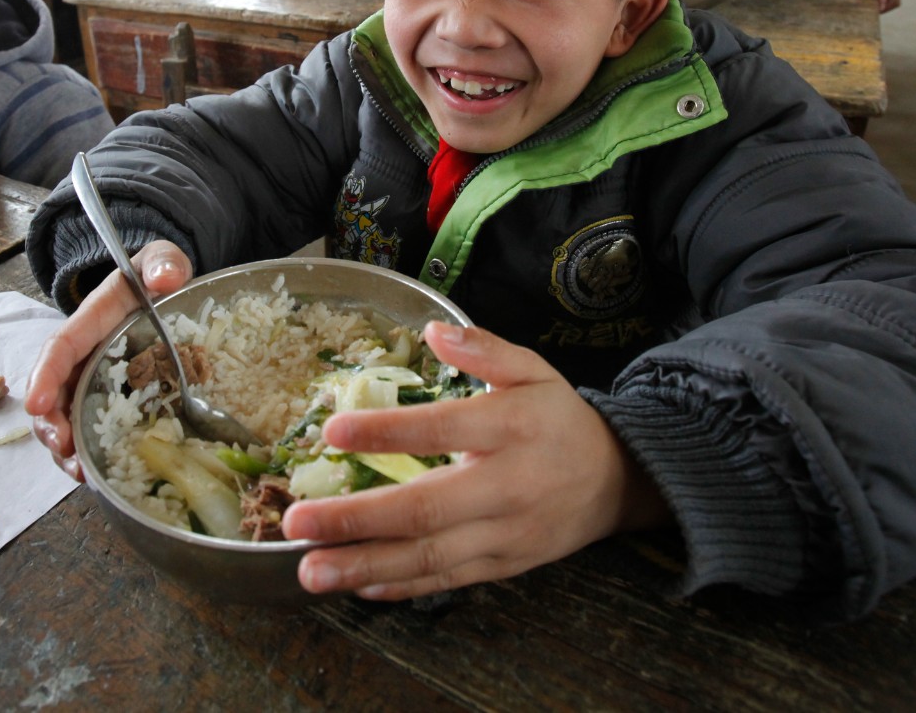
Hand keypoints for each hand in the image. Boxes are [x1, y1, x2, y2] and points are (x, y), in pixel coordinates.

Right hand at [25, 240, 193, 479]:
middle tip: (63, 449)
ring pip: (66, 418)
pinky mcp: (108, 399)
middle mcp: (84, 354)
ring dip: (66, 449)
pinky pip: (89, 429)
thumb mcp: (161, 261)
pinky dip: (88, 453)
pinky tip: (97, 476)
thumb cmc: (156, 274)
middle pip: (53, 392)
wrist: (164, 288)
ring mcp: (93, 379)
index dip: (45, 376)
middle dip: (50, 424)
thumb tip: (167, 276)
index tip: (36, 404)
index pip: (60, 348)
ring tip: (80, 473)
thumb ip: (163, 261)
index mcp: (91, 321)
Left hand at [282, 323, 669, 599]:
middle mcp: (506, 487)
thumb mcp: (534, 370)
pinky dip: (400, 586)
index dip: (386, 433)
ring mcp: (504, 536)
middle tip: (296, 522)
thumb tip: (432, 330)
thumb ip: (485, 349)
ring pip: (429, 558)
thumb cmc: (559, 420)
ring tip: (310, 571)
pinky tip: (357, 584)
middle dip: (356, 520)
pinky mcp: (504, 567)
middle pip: (425, 510)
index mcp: (511, 428)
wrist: (618, 482)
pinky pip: (446, 581)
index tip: (332, 431)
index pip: (442, 430)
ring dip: (364, 566)